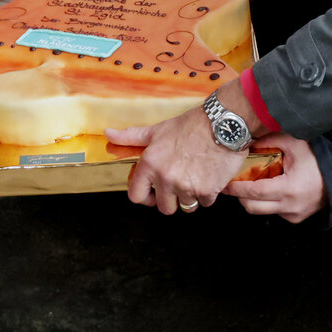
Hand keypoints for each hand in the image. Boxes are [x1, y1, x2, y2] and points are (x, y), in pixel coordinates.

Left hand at [108, 108, 246, 214]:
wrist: (224, 124)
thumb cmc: (191, 125)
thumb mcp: (157, 130)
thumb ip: (131, 137)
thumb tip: (108, 134)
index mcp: (150, 165)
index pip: (136, 196)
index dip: (145, 197)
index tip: (153, 193)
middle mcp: (166, 178)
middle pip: (164, 207)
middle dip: (171, 199)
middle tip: (179, 183)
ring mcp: (186, 186)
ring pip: (186, 206)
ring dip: (191, 196)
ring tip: (196, 175)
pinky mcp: (207, 191)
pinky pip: (205, 203)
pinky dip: (208, 193)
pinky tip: (209, 175)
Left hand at [223, 133, 327, 222]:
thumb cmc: (318, 159)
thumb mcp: (294, 144)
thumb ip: (269, 140)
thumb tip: (247, 140)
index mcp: (289, 189)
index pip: (253, 193)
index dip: (236, 189)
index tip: (224, 183)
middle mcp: (290, 207)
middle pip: (252, 207)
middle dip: (239, 196)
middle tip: (233, 183)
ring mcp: (293, 215)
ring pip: (262, 211)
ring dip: (253, 199)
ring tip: (251, 182)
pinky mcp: (295, 219)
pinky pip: (274, 212)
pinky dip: (267, 201)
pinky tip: (269, 187)